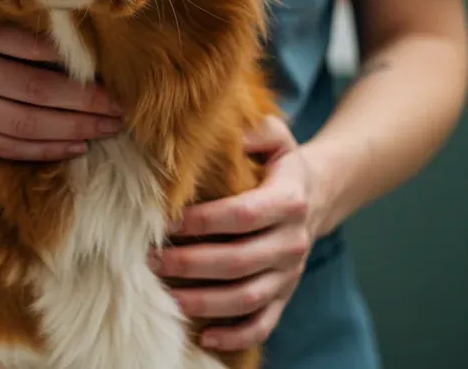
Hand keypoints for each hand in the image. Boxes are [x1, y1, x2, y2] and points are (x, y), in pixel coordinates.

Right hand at [0, 0, 122, 160]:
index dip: (78, 68)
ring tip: (107, 130)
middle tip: (121, 110)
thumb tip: (87, 47)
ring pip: (23, 126)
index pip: (35, 52)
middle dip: (85, 105)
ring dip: (72, 132)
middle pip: (35, 94)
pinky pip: (4, 147)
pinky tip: (74, 146)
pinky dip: (43, 149)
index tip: (113, 76)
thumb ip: (23, 25)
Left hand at [151, 116, 324, 350]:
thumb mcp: (275, 137)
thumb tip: (233, 132)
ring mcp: (289, 274)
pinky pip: (263, 324)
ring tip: (165, 296)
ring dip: (203, 302)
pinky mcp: (284, 297)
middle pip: (239, 261)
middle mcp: (292, 241)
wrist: (316, 197)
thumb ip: (256, 130)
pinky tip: (204, 338)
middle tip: (151, 261)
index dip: (203, 222)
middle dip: (190, 264)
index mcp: (289, 201)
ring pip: (247, 298)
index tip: (167, 223)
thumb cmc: (279, 166)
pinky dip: (236, 336)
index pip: (242, 215)